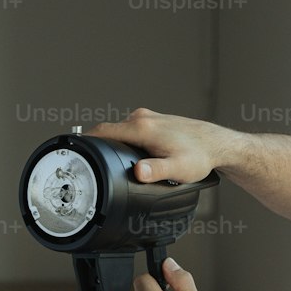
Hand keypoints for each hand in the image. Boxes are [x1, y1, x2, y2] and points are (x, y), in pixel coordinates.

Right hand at [86, 107, 234, 184]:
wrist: (216, 144)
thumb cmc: (199, 156)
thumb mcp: (178, 169)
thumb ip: (157, 171)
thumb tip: (139, 172)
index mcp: (142, 128)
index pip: (103, 130)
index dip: (86, 141)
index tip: (74, 150)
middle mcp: (142, 118)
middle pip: (109, 131)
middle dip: (99, 146)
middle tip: (92, 163)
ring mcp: (148, 118)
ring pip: (121, 131)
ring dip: (115, 144)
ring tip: (113, 162)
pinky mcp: (154, 121)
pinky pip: (131, 130)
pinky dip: (126, 141)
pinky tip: (132, 155)